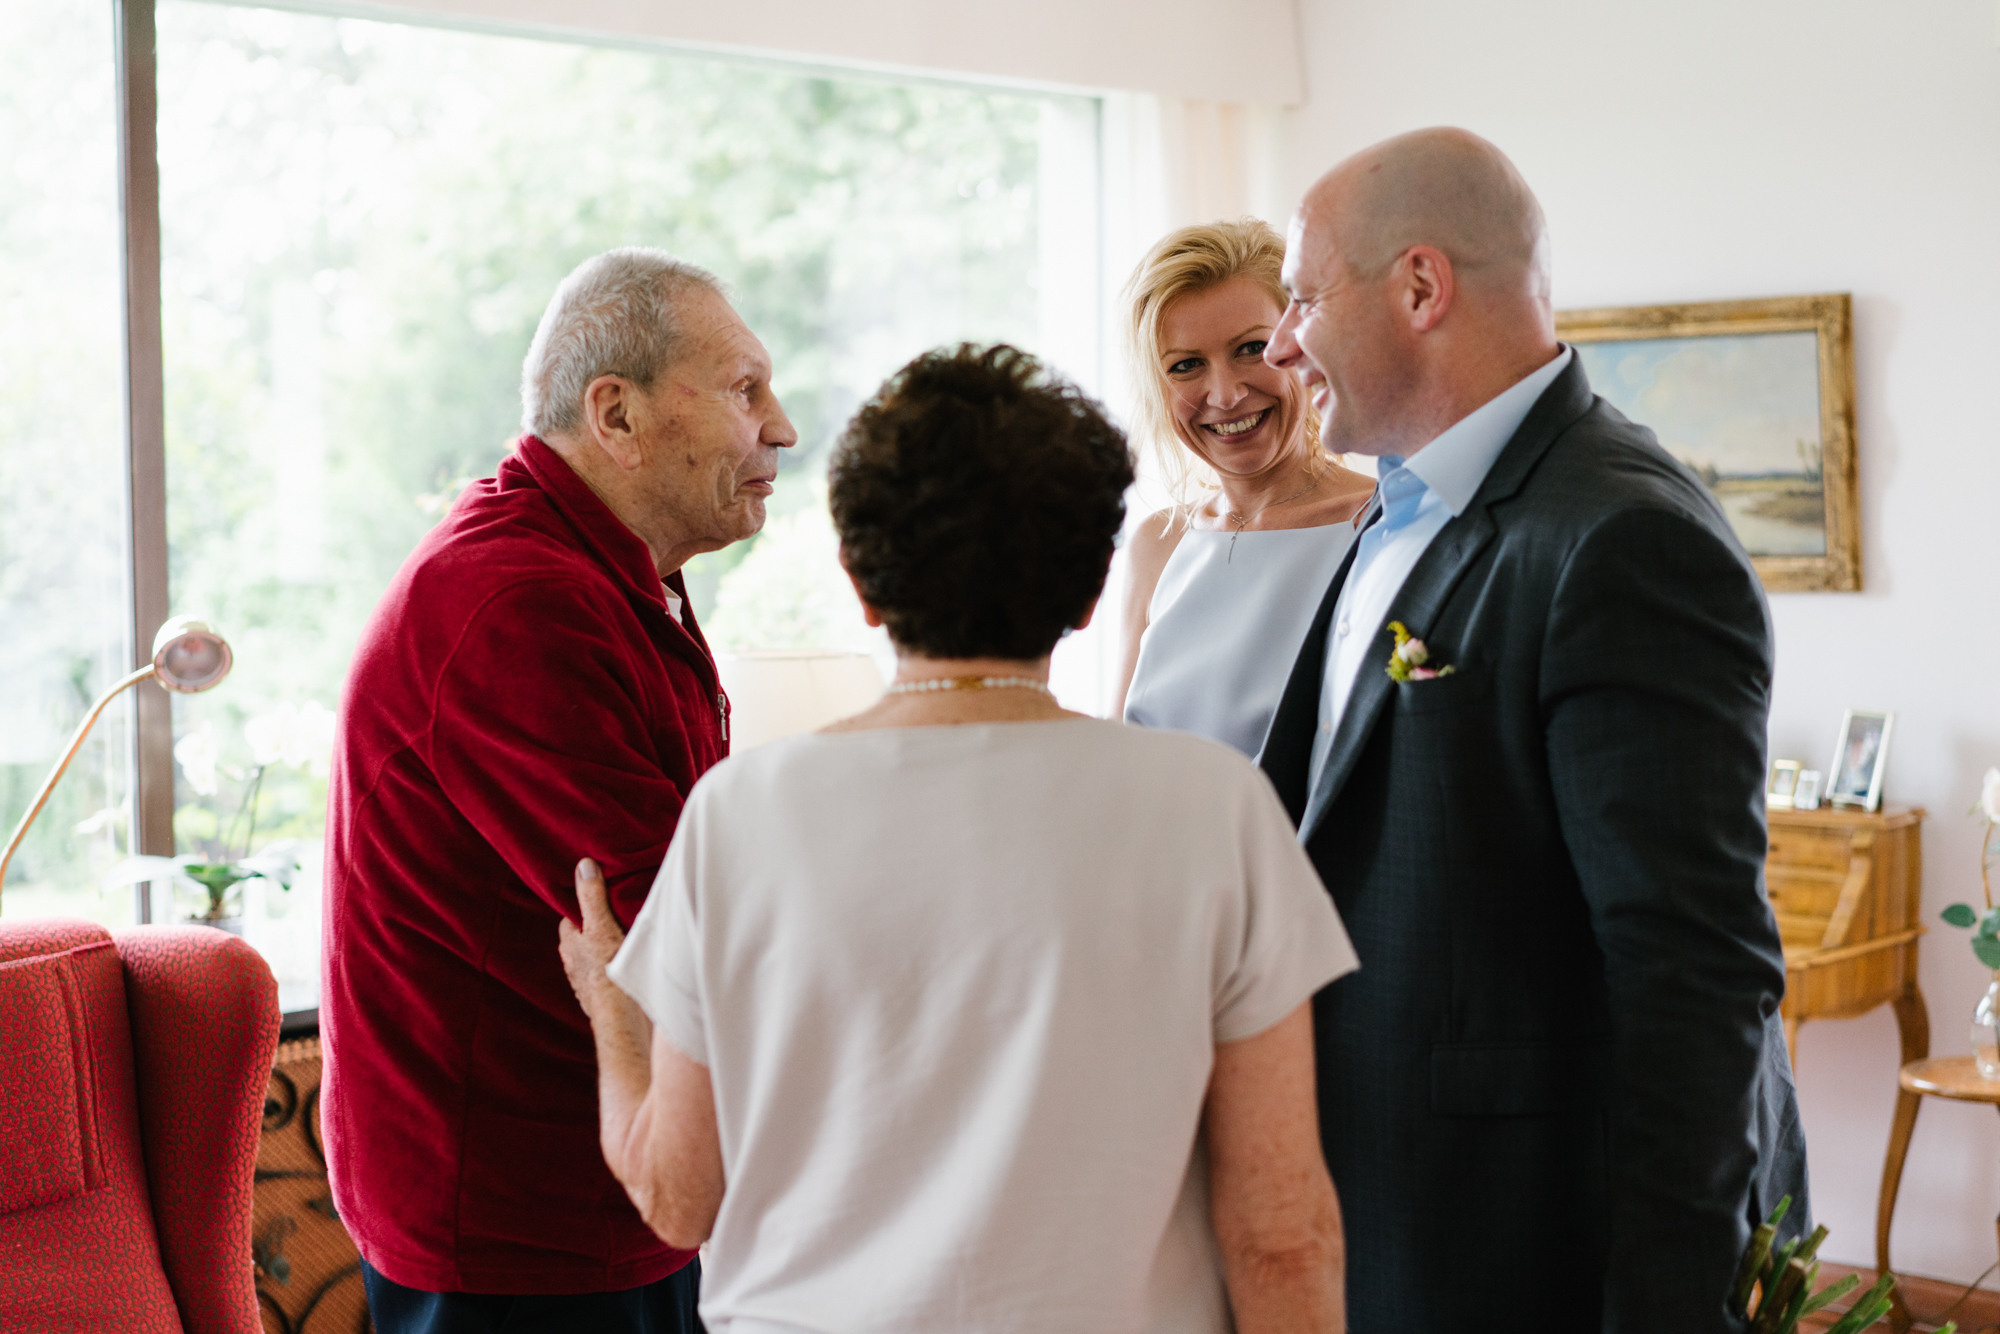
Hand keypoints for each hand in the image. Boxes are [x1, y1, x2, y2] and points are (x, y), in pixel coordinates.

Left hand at [559, 857, 627, 1021]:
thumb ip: (592, 897)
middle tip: (616, 915)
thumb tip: (583, 866)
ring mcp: (587, 981)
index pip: (570, 918)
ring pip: (595, 957)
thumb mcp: (600, 925)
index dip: (583, 907)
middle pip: (583, 938)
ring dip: (607, 950)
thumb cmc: (606, 969)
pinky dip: (616, 967)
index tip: (598, 898)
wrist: (620, 1014)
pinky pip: (608, 974)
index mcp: (569, 944)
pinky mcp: (604, 995)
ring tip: (627, 939)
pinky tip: (631, 965)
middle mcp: (574, 963)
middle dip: (596, 928)